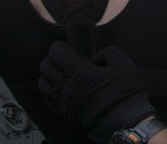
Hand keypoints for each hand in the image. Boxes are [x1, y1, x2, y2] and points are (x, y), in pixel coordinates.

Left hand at [38, 42, 153, 141]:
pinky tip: (63, 90)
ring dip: (48, 76)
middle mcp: (66, 86)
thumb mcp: (122, 64)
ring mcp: (63, 101)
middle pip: (44, 67)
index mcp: (79, 71)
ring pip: (42, 84)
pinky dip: (51, 93)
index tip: (68, 47)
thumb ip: (107, 52)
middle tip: (64, 60)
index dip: (59, 46)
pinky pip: (47, 100)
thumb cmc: (125, 91)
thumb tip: (96, 56)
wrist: (124, 119)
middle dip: (52, 59)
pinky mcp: (64, 113)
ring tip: (61, 75)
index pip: (55, 52)